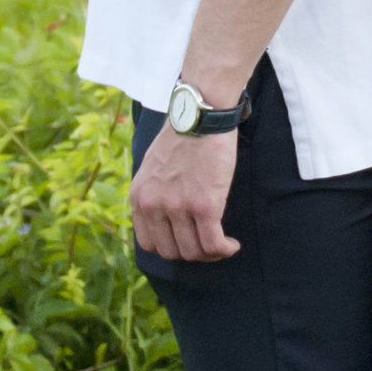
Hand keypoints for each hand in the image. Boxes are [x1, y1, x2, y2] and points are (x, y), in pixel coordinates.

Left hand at [130, 120, 239, 260]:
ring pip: (194, 252)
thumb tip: (166, 219)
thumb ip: (154, 194)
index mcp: (139, 197)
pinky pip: (213, 243)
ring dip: (211, 254)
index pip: (148, 244)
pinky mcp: (204, 205)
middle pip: (171, 252)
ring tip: (222, 244)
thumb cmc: (182, 137)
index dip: (170, 248)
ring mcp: (178, 207)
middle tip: (208, 244)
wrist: (200, 116)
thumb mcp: (152, 167)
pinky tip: (232, 245)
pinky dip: (224, 249)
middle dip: (191, 253)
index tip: (186, 241)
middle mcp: (154, 205)